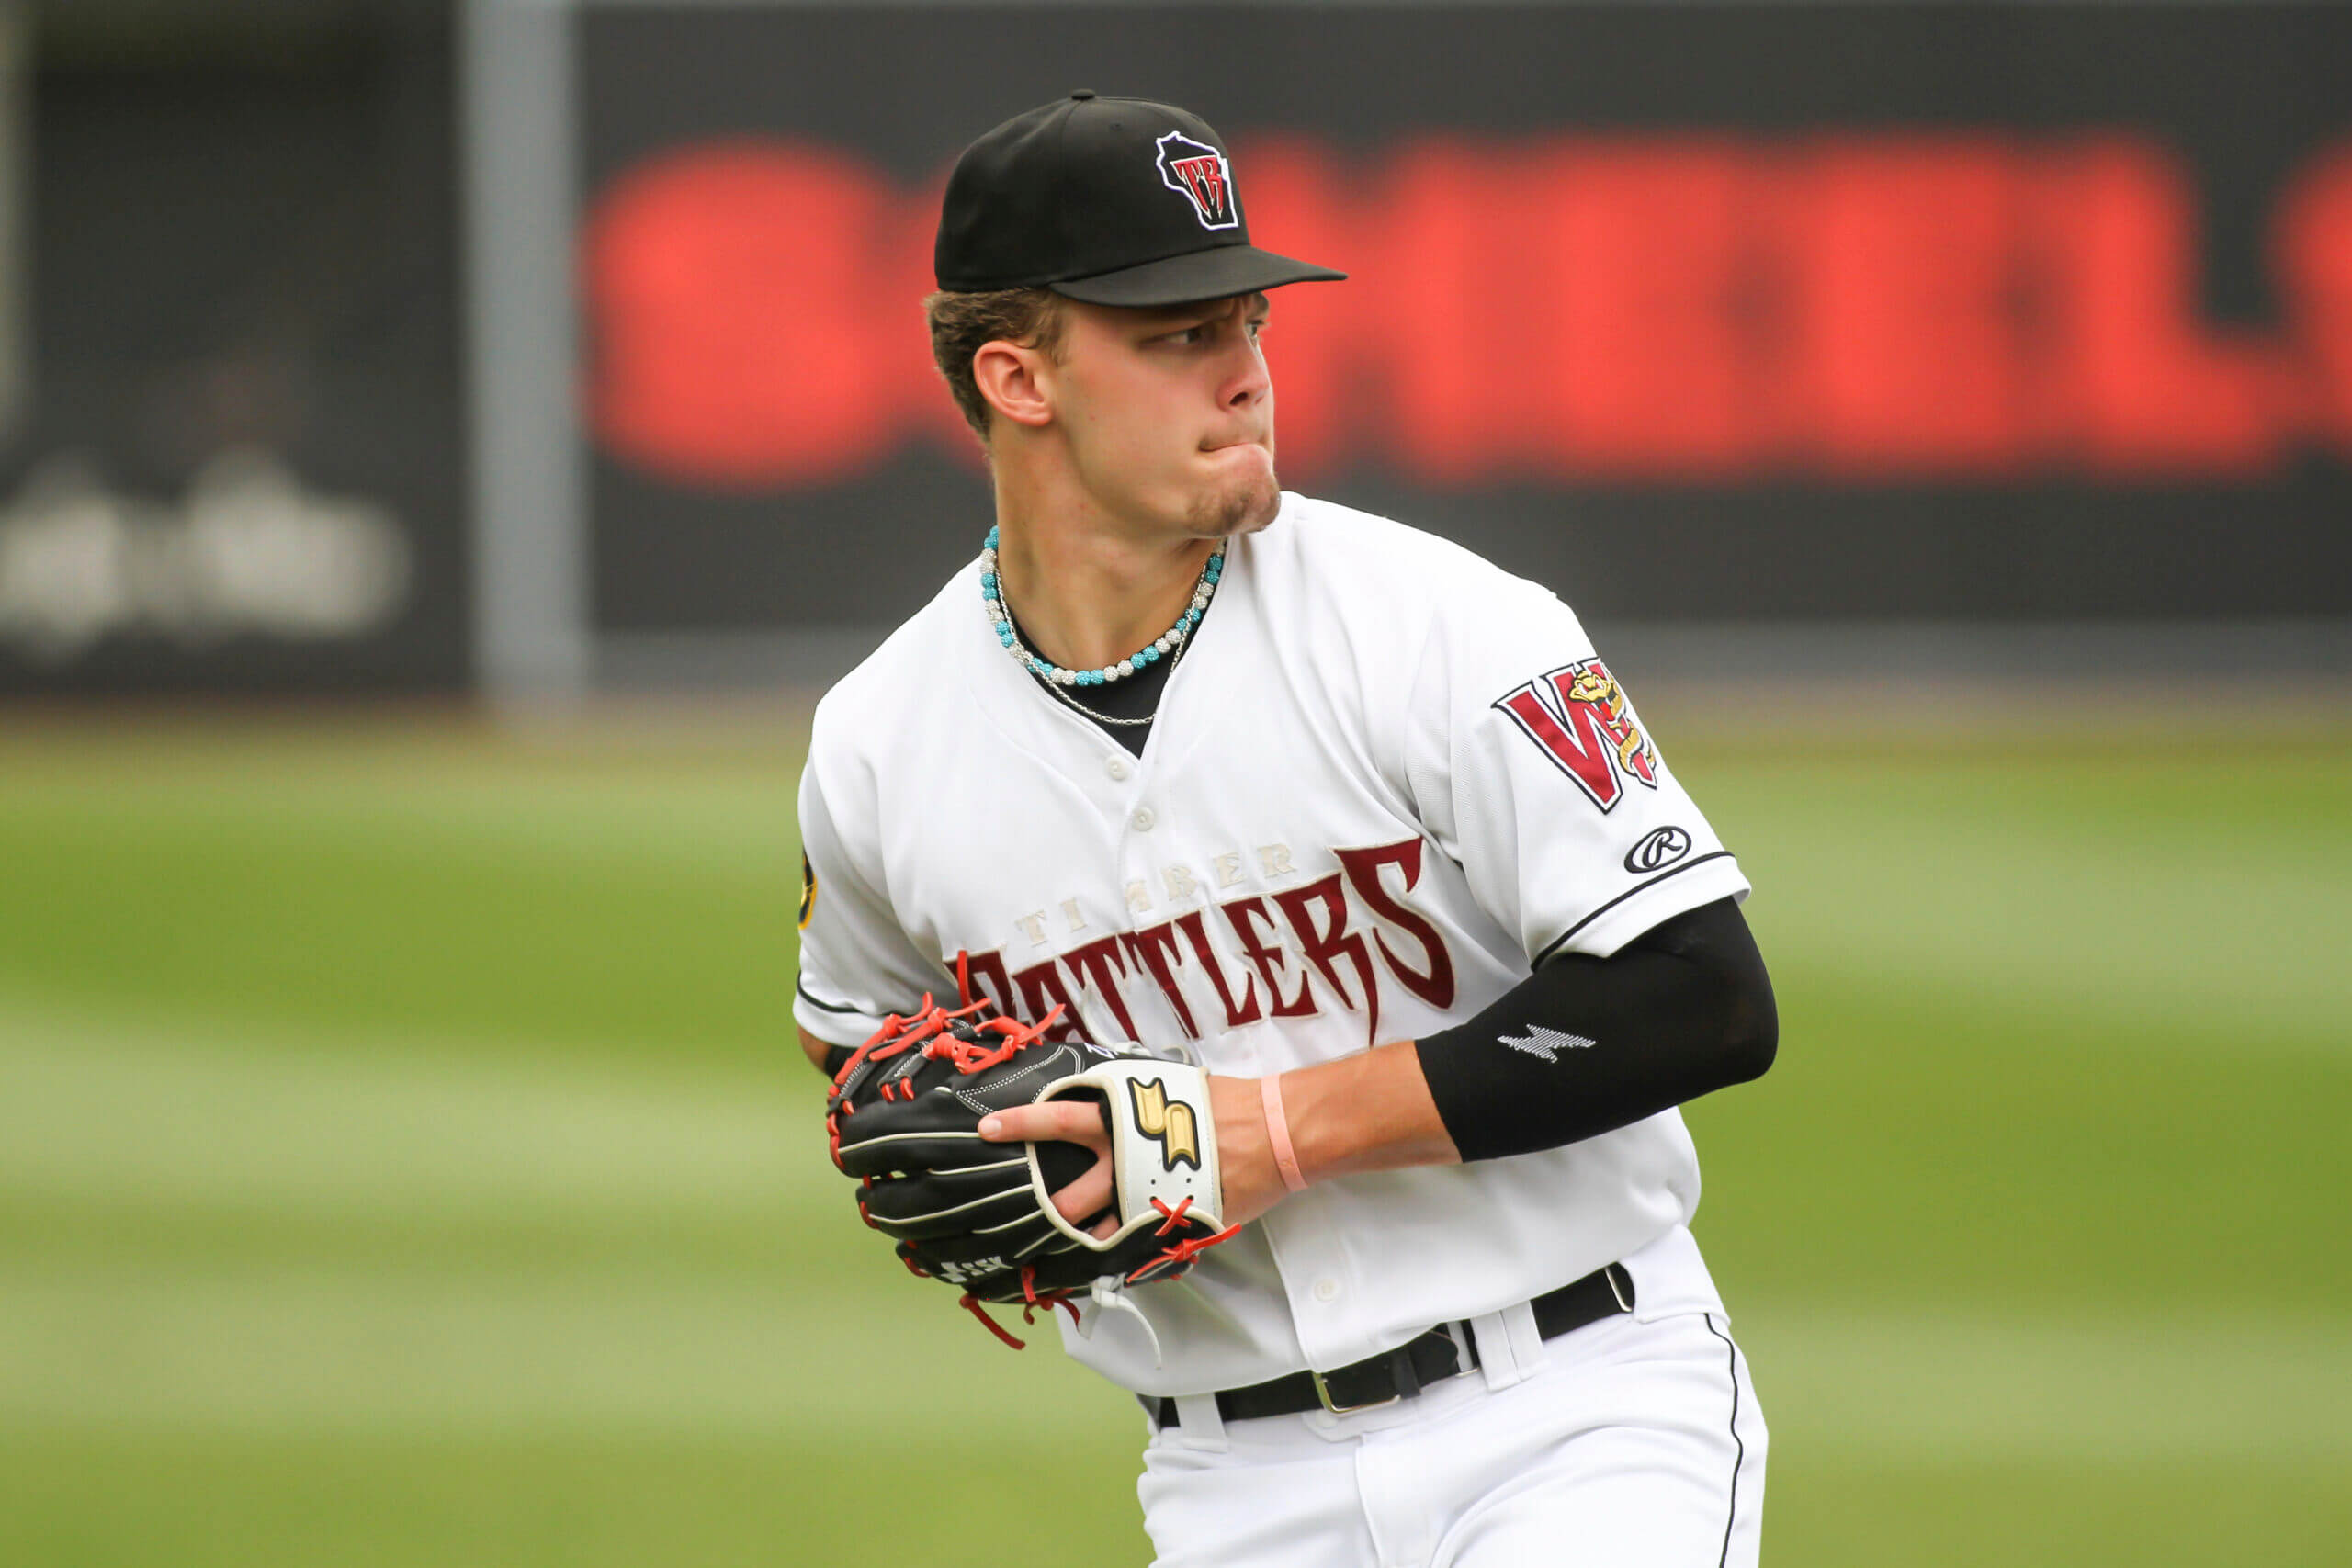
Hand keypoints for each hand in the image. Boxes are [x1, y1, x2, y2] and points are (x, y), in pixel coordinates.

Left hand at [981, 1071, 1290, 1231]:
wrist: (1275, 1133)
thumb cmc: (1225, 1102)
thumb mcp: (1170, 1086)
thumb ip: (1133, 1098)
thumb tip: (1106, 1099)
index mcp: (1123, 1119)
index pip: (1060, 1120)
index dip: (1021, 1124)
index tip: (987, 1129)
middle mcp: (1127, 1161)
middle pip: (1069, 1196)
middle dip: (1047, 1211)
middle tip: (1025, 1215)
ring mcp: (1148, 1198)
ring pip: (1099, 1230)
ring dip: (1083, 1238)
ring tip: (1064, 1246)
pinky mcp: (1173, 1223)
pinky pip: (1138, 1246)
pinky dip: (1124, 1251)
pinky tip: (1112, 1259)